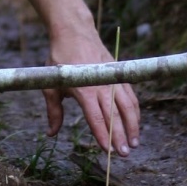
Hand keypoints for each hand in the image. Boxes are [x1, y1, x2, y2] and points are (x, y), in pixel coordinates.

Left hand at [43, 27, 140, 155]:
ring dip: (133, 125)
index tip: (108, 150)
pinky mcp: (118, 72)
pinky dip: (135, 110)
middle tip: (125, 154)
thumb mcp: (50, 85)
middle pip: (115, 114)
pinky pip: (130, 94)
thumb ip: (54, 110)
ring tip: (134, 143)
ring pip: (128, 105)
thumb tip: (51, 133)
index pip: (96, 117)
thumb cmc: (60, 60)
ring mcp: (112, 78)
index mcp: (83, 89)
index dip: (103, 135)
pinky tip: (136, 123)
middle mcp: (101, 84)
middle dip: (121, 136)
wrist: (74, 31)